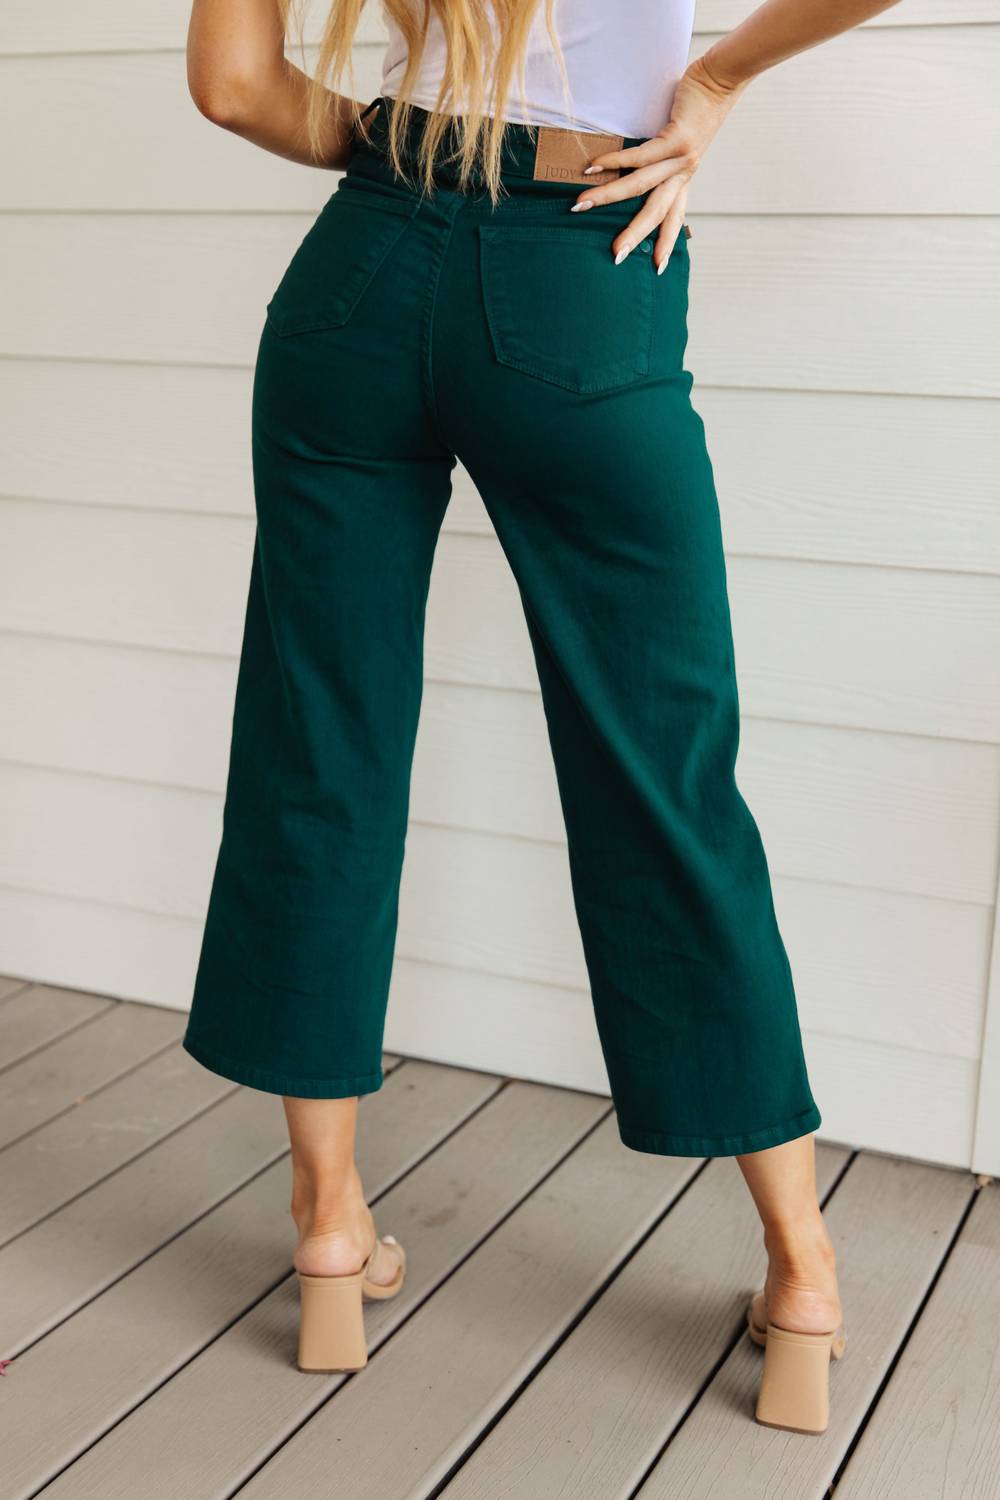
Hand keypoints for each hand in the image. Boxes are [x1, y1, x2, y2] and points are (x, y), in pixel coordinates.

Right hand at [571, 53, 749, 270]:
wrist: (722, 78)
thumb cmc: (699, 105)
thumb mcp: (683, 139)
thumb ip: (663, 156)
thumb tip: (633, 163)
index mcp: (684, 177)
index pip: (674, 217)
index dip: (665, 243)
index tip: (657, 269)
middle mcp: (683, 173)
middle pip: (656, 212)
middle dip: (634, 236)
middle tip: (615, 257)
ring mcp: (680, 157)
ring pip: (640, 186)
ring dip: (609, 197)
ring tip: (581, 205)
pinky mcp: (676, 138)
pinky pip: (640, 156)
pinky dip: (614, 162)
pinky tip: (592, 167)